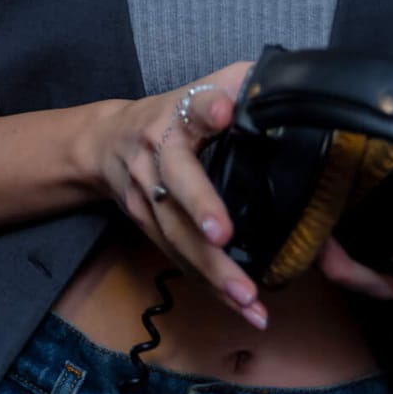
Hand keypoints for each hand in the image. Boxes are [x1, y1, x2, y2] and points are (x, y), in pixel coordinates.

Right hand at [90, 61, 265, 328]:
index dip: (207, 109)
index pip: (192, 107)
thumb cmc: (170, 115)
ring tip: (247, 297)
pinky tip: (243, 308)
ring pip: (174, 233)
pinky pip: (177, 257)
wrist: (104, 143)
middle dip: (200, 208)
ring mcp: (144, 194)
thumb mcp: (199, 90)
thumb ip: (239, 85)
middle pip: (176, 183)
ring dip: (210, 268)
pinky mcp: (144, 225)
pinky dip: (209, 285)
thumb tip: (288, 85)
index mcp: (175, 115)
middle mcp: (154, 154)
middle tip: (223, 235)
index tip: (224, 110)